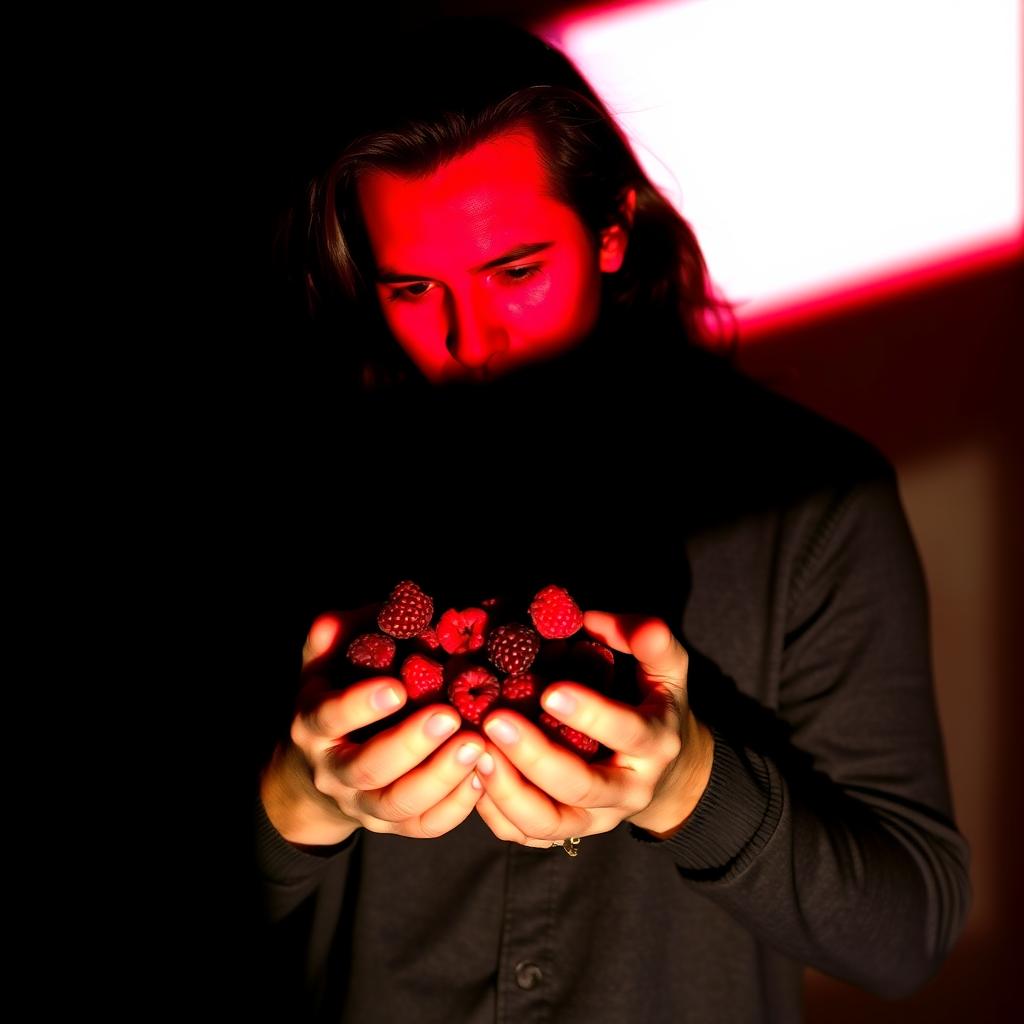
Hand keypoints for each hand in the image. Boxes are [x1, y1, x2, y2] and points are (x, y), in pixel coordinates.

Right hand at [259, 606, 484, 846]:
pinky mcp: (396, 826)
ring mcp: (366, 806)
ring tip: (479, 745)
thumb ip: (331, 640)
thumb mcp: (321, 667)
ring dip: (442, 778)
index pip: (330, 719)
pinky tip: (484, 777)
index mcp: (315, 727)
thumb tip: (348, 618)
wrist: (314, 775)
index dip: (360, 706)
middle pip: (370, 770)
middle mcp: (336, 772)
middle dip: (412, 745)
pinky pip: (426, 827)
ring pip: (400, 805)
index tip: (396, 686)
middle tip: (451, 716)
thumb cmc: (331, 702)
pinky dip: (457, 807)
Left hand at [473, 610, 713, 847]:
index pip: (627, 734)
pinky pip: (525, 834)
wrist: (668, 773)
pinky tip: (472, 774)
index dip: (591, 715)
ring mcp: (595, 819)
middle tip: (495, 720)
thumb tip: (595, 618)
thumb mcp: (667, 669)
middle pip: (580, 787)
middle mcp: (627, 790)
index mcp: (655, 744)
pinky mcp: (566, 832)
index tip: (551, 691)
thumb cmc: (654, 705)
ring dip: (507, 791)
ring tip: (476, 751)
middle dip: (535, 757)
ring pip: (548, 822)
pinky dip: (494, 811)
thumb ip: (647, 640)